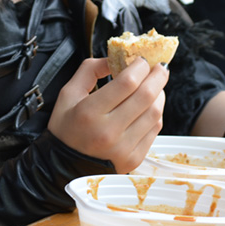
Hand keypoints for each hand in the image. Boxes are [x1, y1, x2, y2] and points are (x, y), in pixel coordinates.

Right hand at [48, 57, 167, 172]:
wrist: (64, 165)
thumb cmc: (65, 128)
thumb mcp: (67, 94)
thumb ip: (88, 71)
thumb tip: (113, 59)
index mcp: (89, 112)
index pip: (126, 84)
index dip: (139, 67)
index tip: (141, 60)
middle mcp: (109, 131)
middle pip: (146, 97)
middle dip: (158, 77)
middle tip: (160, 67)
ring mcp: (124, 147)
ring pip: (155, 113)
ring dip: (159, 94)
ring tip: (154, 86)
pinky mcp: (134, 158)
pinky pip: (155, 130)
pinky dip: (156, 113)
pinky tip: (149, 106)